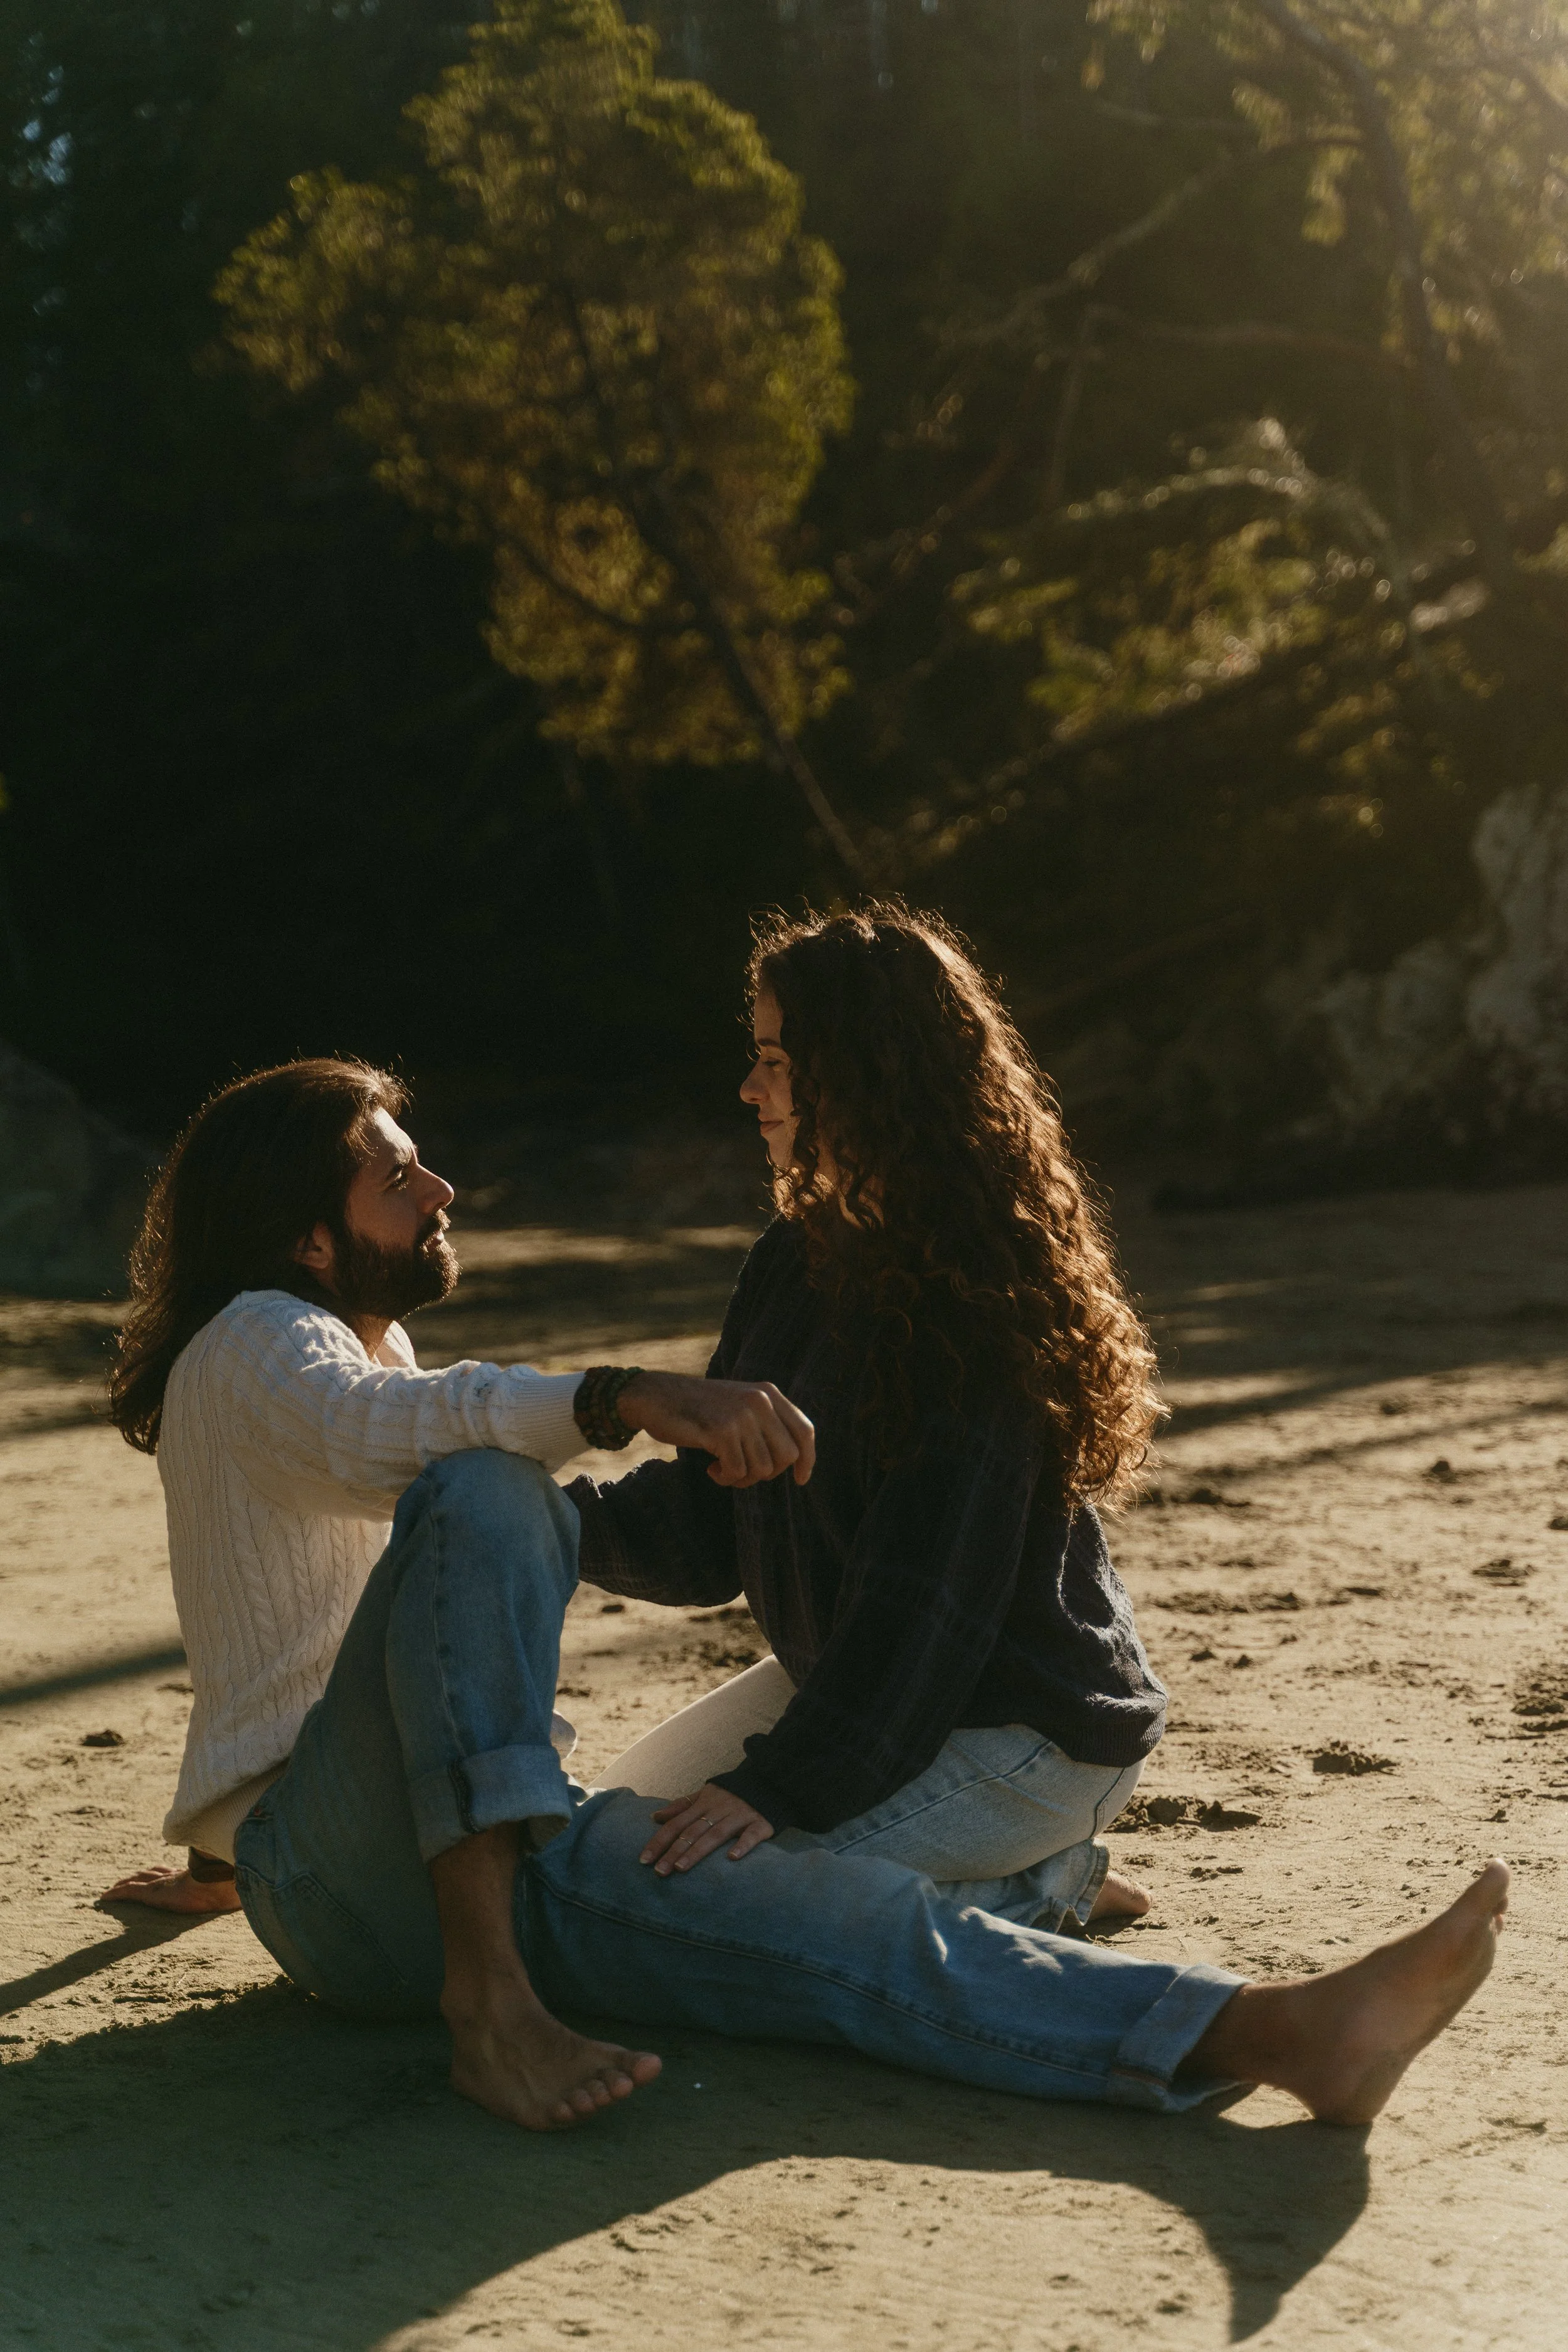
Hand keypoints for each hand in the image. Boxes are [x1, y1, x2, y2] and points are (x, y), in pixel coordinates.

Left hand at [99, 1863, 242, 1915]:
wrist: (217, 1886)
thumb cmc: (225, 1889)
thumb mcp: (225, 1889)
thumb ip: (227, 1887)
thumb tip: (243, 1891)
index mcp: (187, 1877)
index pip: (169, 1872)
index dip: (159, 1871)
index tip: (153, 1872)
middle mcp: (171, 1878)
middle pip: (150, 1873)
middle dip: (139, 1875)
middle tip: (129, 1878)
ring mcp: (161, 1885)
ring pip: (137, 1881)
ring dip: (125, 1883)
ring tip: (114, 1888)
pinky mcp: (152, 1894)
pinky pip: (129, 1892)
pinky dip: (117, 1893)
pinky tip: (105, 1897)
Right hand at [617, 1371, 814, 1488]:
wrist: (656, 1396)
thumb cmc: (697, 1409)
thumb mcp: (738, 1405)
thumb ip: (765, 1422)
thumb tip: (794, 1460)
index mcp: (768, 1392)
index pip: (804, 1430)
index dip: (808, 1459)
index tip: (800, 1479)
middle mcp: (760, 1401)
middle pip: (787, 1456)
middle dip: (767, 1473)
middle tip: (742, 1471)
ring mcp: (742, 1415)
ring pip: (763, 1469)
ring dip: (741, 1478)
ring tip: (722, 1468)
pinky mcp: (721, 1431)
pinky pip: (737, 1472)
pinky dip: (725, 1478)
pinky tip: (710, 1468)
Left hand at [640, 1783, 774, 1874]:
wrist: (768, 1782)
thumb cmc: (731, 1794)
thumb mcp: (704, 1794)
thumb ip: (681, 1806)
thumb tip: (655, 1816)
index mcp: (703, 1803)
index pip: (676, 1823)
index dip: (659, 1840)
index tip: (644, 1860)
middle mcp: (718, 1809)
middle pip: (692, 1831)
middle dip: (673, 1851)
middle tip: (659, 1872)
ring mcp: (739, 1816)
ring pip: (715, 1834)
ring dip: (697, 1851)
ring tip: (681, 1868)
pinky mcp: (760, 1823)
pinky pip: (751, 1835)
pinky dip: (742, 1845)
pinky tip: (732, 1858)